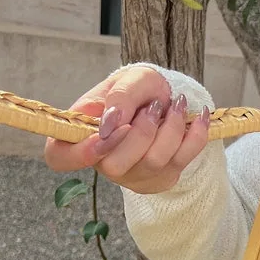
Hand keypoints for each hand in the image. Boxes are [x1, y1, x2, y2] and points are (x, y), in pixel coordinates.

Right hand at [44, 66, 210, 194]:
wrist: (165, 99)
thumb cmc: (137, 90)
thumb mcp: (127, 80)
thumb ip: (119, 97)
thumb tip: (111, 123)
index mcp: (81, 137)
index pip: (60, 158)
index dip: (80, 152)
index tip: (105, 132)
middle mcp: (104, 164)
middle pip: (115, 165)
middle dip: (141, 132)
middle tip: (154, 106)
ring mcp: (133, 177)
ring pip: (153, 162)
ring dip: (171, 128)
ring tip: (176, 104)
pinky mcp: (162, 179)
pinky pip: (182, 161)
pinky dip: (194, 135)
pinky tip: (199, 117)